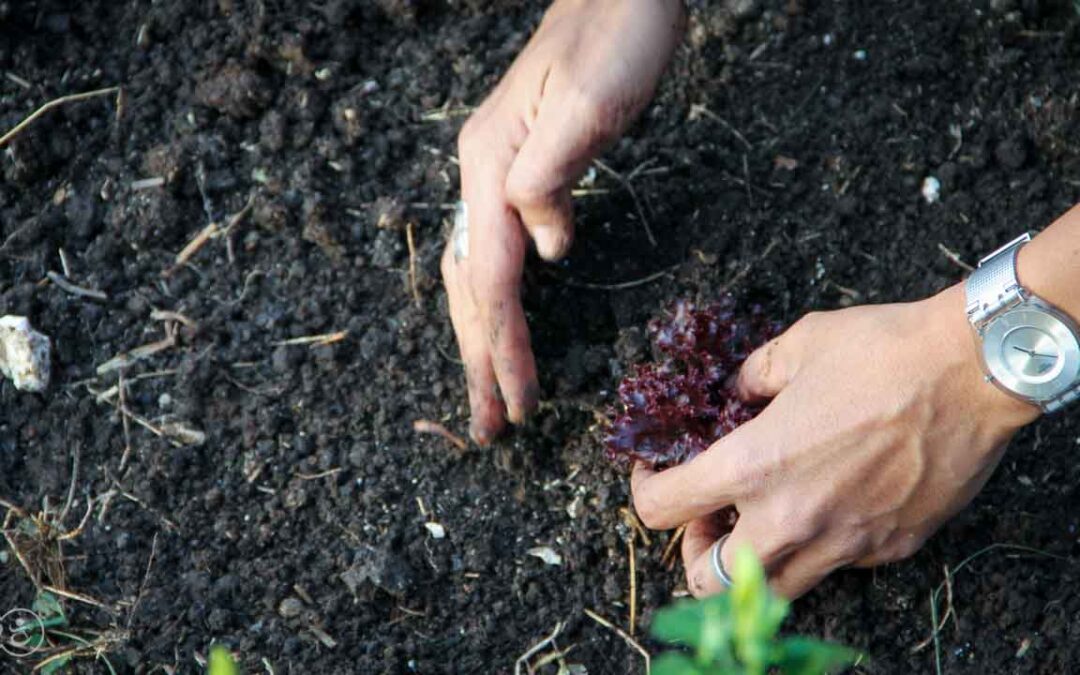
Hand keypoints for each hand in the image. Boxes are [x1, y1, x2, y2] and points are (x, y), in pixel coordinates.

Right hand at [442, 0, 684, 443]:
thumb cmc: (616, 36)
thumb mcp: (587, 103)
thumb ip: (549, 178)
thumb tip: (546, 251)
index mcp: (488, 164)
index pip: (490, 278)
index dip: (502, 346)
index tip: (517, 406)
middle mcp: (479, 173)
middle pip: (468, 286)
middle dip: (479, 360)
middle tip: (488, 430)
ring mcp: (494, 171)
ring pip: (476, 272)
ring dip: (482, 337)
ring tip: (490, 393)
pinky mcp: (521, 170)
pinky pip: (498, 250)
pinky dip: (499, 300)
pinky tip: (507, 322)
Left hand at [631, 285, 1039, 598]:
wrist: (975, 370)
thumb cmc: (883, 351)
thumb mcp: (796, 346)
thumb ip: (750, 377)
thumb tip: (737, 394)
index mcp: (755, 467)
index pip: (663, 509)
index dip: (645, 489)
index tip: (655, 471)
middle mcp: (793, 519)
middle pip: (708, 580)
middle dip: (695, 550)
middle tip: (709, 515)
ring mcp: (844, 543)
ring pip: (775, 590)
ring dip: (752, 563)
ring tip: (762, 519)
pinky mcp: (890, 549)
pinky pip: (836, 565)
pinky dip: (817, 545)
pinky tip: (830, 503)